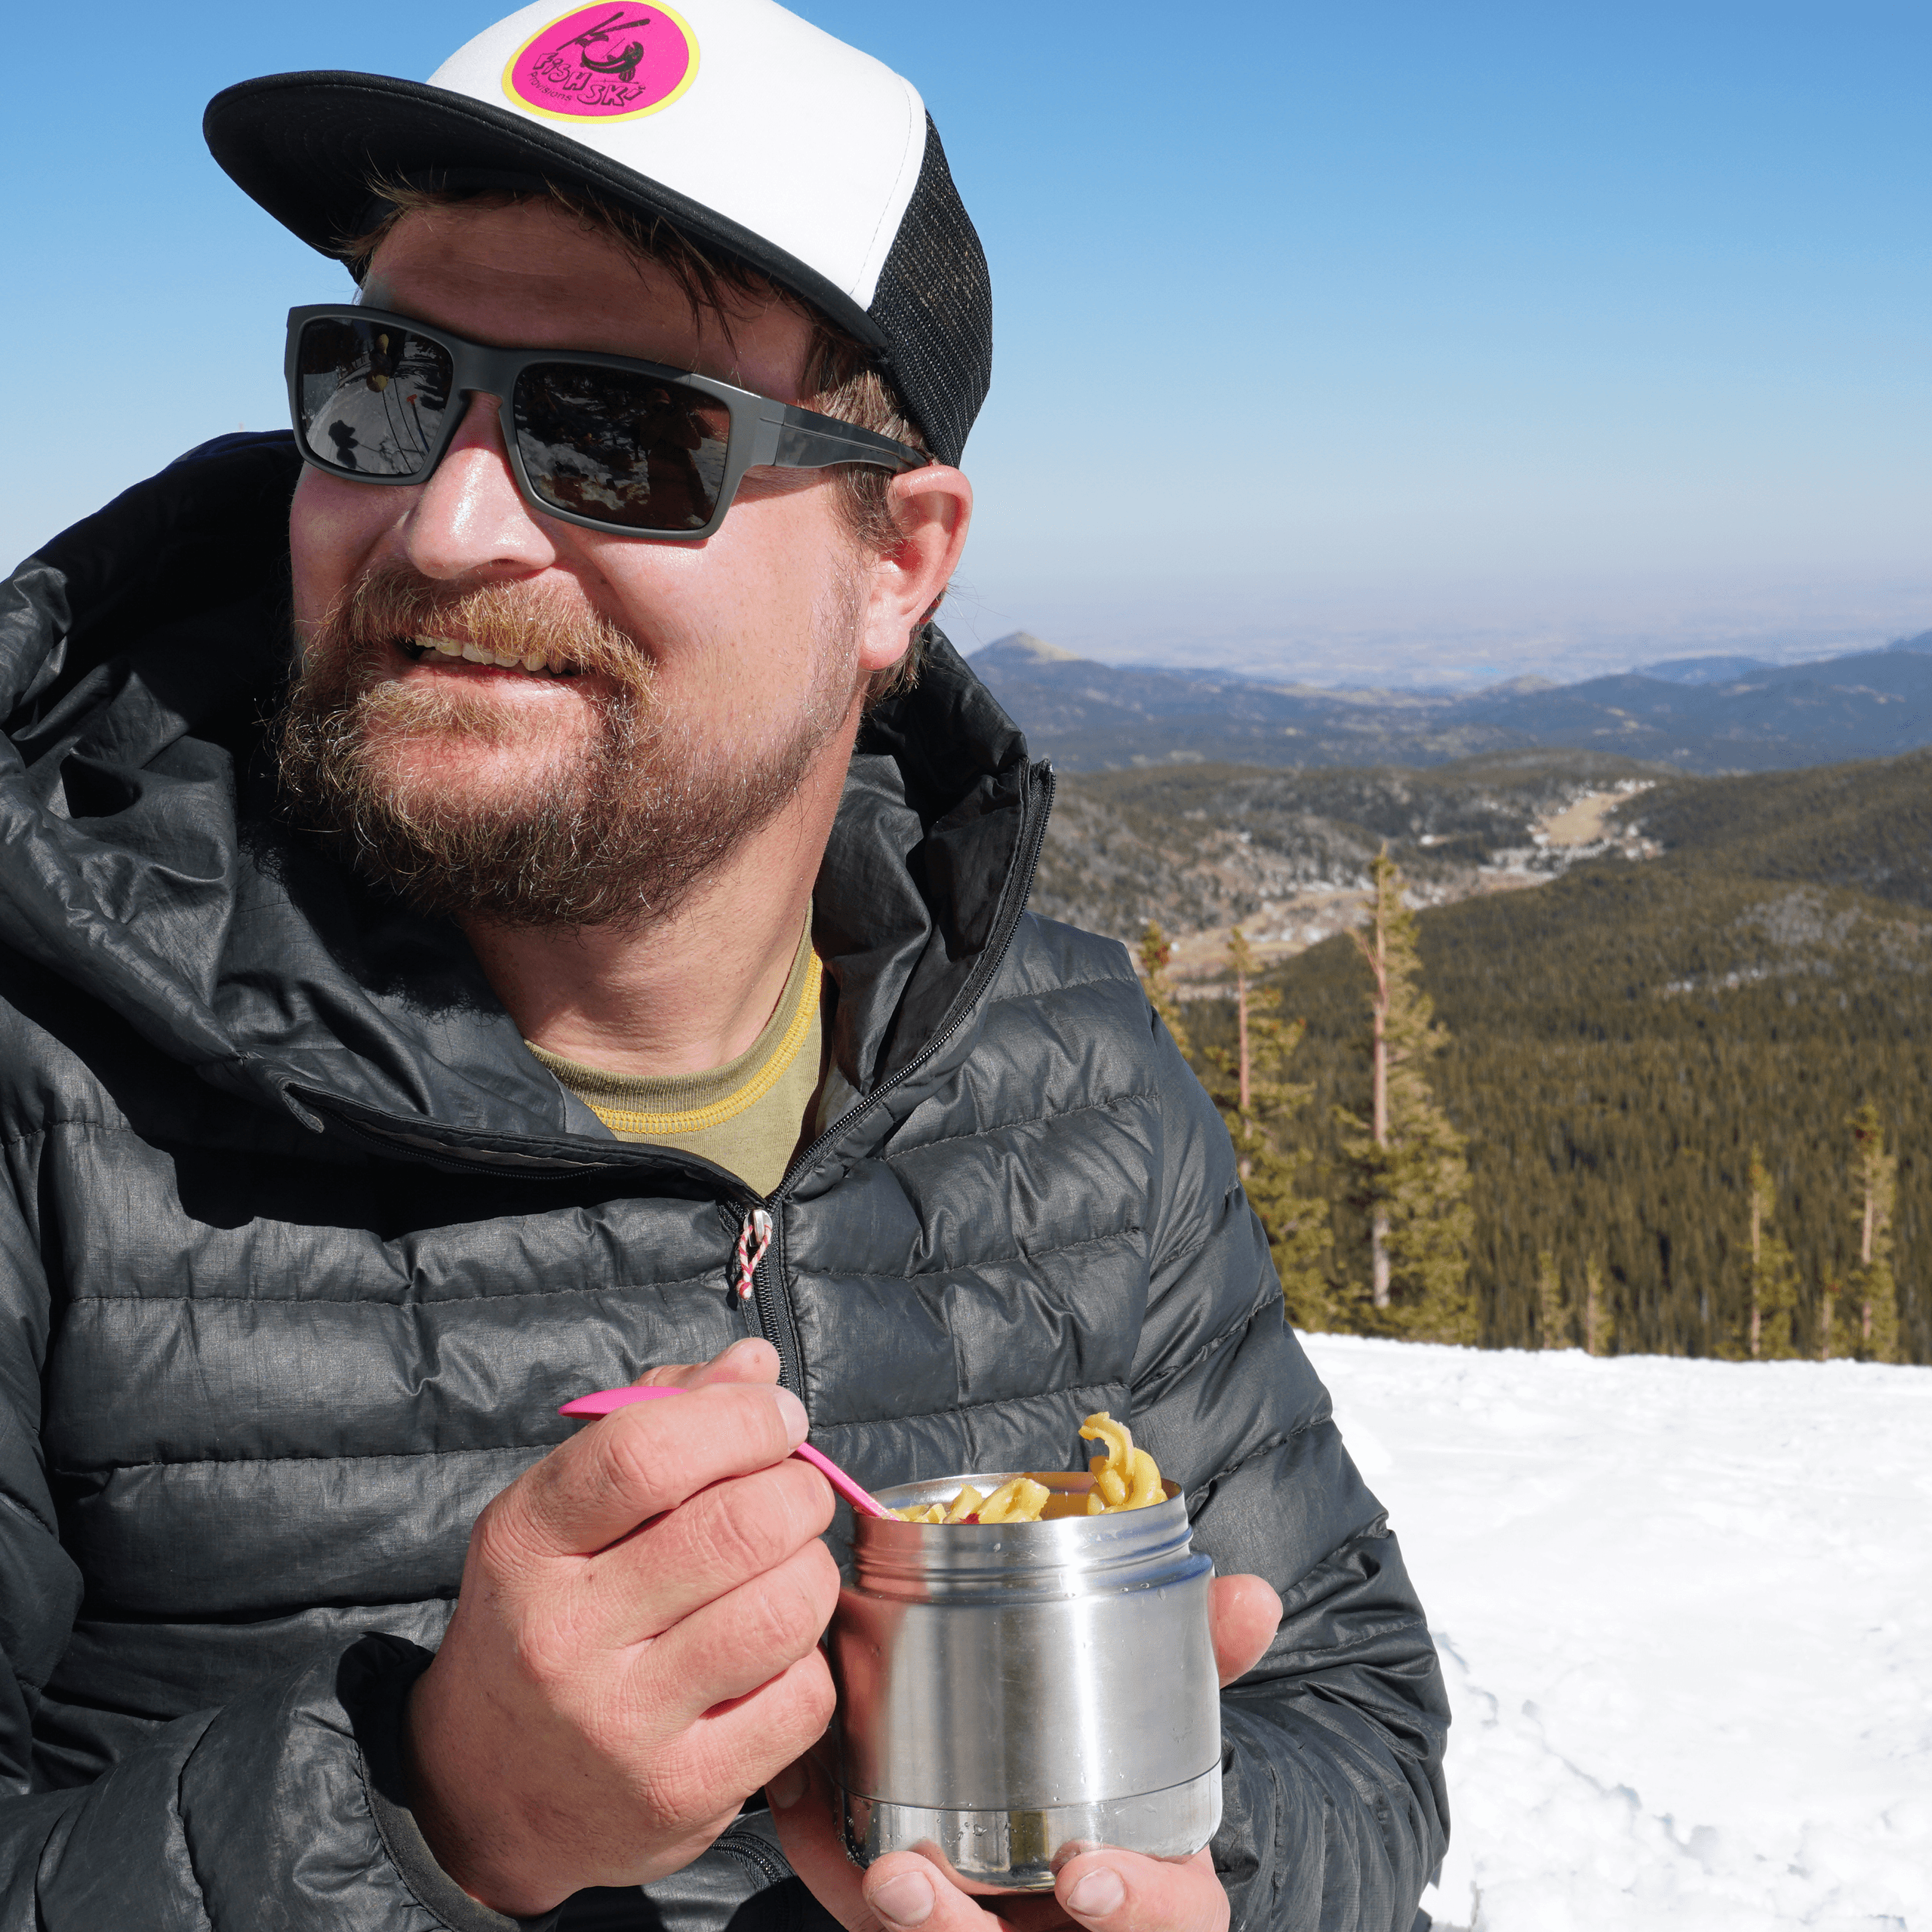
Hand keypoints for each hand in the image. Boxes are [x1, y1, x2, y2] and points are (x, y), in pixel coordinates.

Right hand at [405, 1338, 838, 1915]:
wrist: (482, 1793)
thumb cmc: (544, 1617)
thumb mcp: (563, 1509)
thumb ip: (659, 1419)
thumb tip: (757, 1365)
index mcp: (526, 1543)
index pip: (645, 1453)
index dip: (739, 1419)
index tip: (776, 1417)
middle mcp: (564, 1636)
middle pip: (739, 1527)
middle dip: (798, 1490)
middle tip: (793, 1493)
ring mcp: (623, 1724)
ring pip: (787, 1608)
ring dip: (812, 1571)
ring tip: (784, 1569)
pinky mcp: (682, 1795)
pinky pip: (803, 1697)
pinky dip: (809, 1662)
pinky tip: (771, 1656)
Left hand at [768, 1573, 1282, 1931]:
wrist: (1036, 1852)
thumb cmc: (1109, 1795)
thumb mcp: (1162, 1735)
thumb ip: (1203, 1666)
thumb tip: (1256, 1595)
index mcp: (1143, 1894)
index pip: (1172, 1926)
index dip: (1134, 1908)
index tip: (1082, 1879)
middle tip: (904, 1882)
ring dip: (893, 1919)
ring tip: (863, 1866)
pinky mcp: (916, 1931)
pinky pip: (862, 1911)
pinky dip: (827, 1859)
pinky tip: (800, 1801)